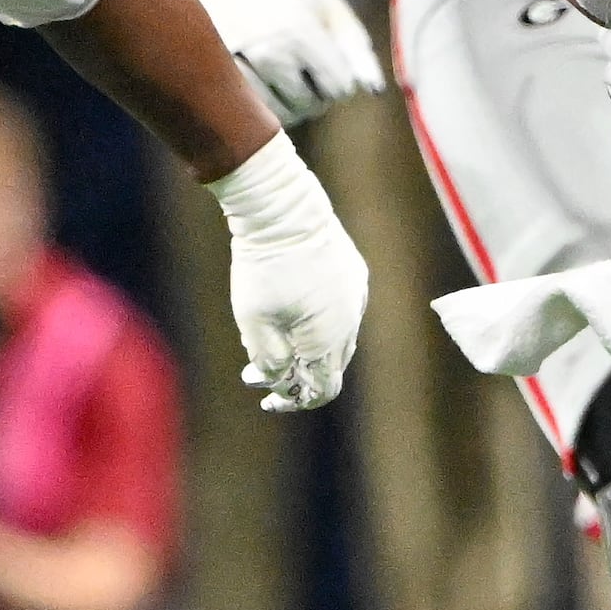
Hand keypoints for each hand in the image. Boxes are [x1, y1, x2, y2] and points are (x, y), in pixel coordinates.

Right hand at [165, 0, 382, 126]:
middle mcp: (264, 52)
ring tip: (284, 72)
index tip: (327, 56)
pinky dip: (263, 107)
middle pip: (311, 106)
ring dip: (290, 104)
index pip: (338, 88)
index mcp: (298, 31)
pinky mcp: (214, 78)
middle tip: (303, 62)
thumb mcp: (330, 9)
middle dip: (316, 91)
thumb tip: (372, 90)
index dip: (339, 76)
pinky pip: (250, 116)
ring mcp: (234, 67)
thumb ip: (356, 49)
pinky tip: (262, 80)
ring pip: (281, 117)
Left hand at [207, 134, 367, 410]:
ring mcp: (357, 295)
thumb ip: (267, 359)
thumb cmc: (263, 265)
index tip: (268, 399)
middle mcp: (351, 320)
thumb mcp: (253, 320)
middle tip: (261, 371)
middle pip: (330, 367)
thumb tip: (277, 379)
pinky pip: (341, 311)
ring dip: (307, 348)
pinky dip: (318, 323)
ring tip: (271, 339)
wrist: (284, 209)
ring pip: (337, 339)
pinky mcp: (355, 273)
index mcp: (328, 338)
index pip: (320, 389)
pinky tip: (291, 311)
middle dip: (296, 374)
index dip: (294, 400)